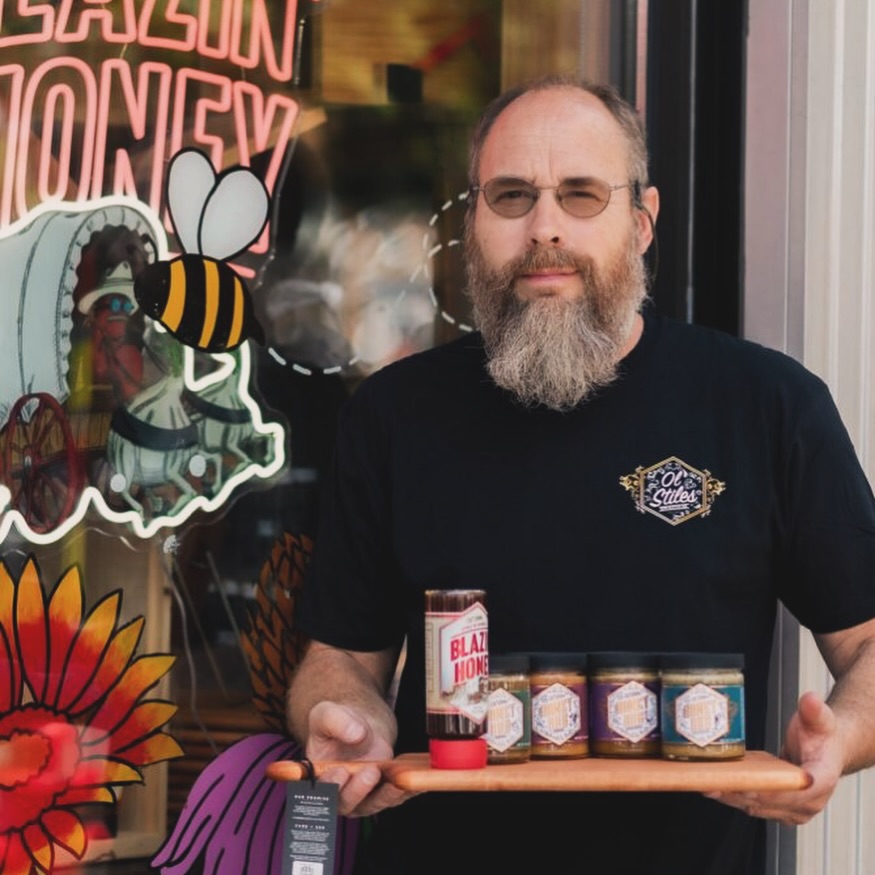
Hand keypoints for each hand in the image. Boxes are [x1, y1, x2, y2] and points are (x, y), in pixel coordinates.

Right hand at [305, 701, 417, 816]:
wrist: (358, 725)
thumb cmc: (338, 722)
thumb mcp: (327, 714)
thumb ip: (336, 722)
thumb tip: (356, 734)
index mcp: (317, 777)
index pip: (320, 790)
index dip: (331, 785)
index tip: (341, 771)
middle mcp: (338, 792)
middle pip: (346, 803)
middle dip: (358, 790)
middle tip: (370, 772)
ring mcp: (361, 796)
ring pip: (373, 804)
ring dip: (385, 796)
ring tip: (396, 781)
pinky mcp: (382, 792)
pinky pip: (395, 796)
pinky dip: (407, 790)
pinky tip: (418, 780)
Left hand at [705, 691, 843, 824]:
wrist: (826, 749)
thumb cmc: (822, 737)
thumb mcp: (821, 719)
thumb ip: (814, 710)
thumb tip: (811, 700)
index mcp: (821, 781)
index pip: (795, 791)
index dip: (770, 790)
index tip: (746, 784)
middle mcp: (808, 802)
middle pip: (769, 802)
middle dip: (739, 792)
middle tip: (711, 781)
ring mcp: (792, 809)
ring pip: (757, 807)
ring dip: (730, 796)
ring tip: (704, 782)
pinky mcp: (778, 809)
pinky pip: (752, 804)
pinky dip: (732, 795)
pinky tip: (712, 784)